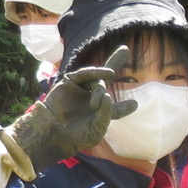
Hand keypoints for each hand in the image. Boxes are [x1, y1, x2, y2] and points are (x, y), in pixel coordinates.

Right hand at [0, 46, 135, 179]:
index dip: (124, 107)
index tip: (134, 104)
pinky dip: (96, 72)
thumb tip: (109, 96)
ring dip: (101, 88)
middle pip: (106, 79)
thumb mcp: (96, 130)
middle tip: (125, 50)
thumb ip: (106, 114)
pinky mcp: (70, 82)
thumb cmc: (75, 136)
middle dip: (115, 62)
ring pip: (97, 81)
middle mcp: (91, 98)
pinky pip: (85, 74)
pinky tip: (109, 74)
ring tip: (102, 95)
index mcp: (98, 113)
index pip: (114, 109)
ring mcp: (81, 89)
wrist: (53, 133)